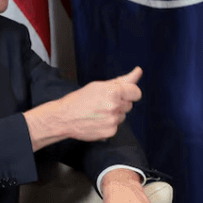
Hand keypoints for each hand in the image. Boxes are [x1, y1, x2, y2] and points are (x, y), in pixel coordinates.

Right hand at [25, 67, 142, 149]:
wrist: (64, 117)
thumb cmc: (80, 99)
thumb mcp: (100, 86)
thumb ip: (122, 80)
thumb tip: (138, 71)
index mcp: (113, 92)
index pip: (136, 92)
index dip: (131, 93)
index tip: (125, 93)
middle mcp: (115, 106)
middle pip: (130, 104)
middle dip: (120, 103)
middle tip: (104, 102)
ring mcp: (113, 120)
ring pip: (123, 116)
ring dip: (115, 114)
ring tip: (98, 112)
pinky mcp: (110, 132)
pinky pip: (117, 126)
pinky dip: (109, 124)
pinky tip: (97, 121)